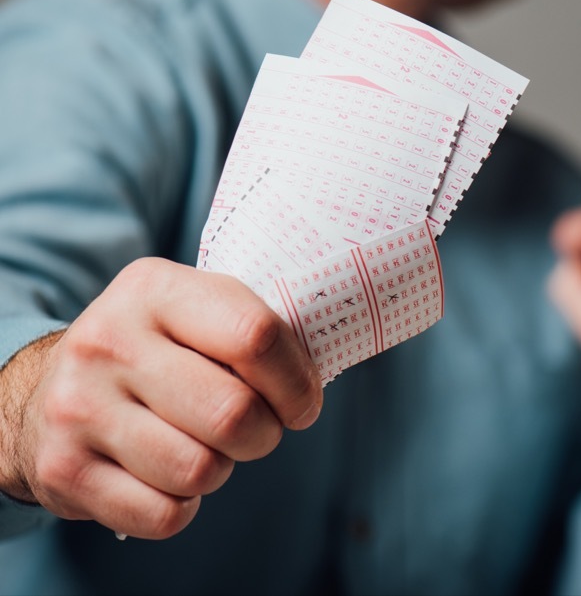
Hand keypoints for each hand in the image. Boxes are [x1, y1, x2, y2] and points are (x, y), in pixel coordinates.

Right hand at [0, 258, 322, 538]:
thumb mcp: (194, 312)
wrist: (44, 389)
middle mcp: (108, 341)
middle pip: (232, 414)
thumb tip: (313, 380)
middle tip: (257, 430)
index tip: (302, 402)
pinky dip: (181, 507)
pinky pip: (163, 513)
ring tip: (203, 447)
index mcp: (155, 289)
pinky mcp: (62, 468)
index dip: (296, 382)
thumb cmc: (156, 351)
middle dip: (264, 434)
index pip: (255, 337)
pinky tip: (166, 476)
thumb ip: (252, 331)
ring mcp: (78, 406)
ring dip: (219, 470)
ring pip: (198, 470)